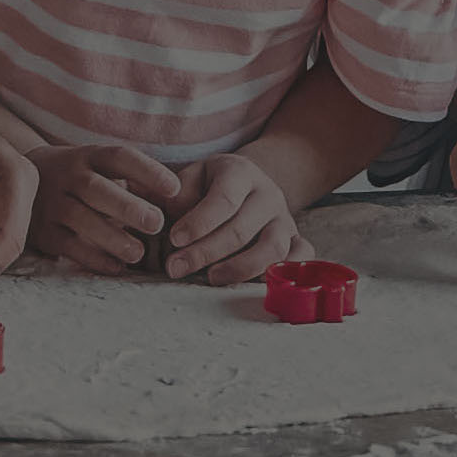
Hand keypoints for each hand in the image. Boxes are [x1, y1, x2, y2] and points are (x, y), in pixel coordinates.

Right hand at [28, 143, 184, 272]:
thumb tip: (178, 199)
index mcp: (88, 156)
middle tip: (157, 223)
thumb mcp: (96, 166)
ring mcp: (52, 204)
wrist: (15, 183)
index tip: (175, 188)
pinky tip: (117, 266)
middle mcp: (68, 177)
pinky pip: (69, 246)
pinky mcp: (43, 232)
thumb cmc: (77, 178)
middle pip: (97, 189)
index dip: (147, 171)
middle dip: (127, 207)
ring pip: (82, 220)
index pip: (119, 157)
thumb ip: (129, 179)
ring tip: (139, 253)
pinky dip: (93, 258)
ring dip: (112, 237)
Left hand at [156, 152, 307, 284]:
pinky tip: (251, 284)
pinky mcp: (296, 240)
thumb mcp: (189, 178)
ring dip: (239, 269)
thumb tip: (156, 215)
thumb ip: (172, 194)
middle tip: (175, 268)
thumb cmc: (209, 185)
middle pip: (241, 229)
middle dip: (205, 253)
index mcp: (240, 172)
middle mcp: (268, 194)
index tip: (174, 239)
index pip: (224, 199)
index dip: (199, 222)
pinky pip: (300, 259)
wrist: (249, 184)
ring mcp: (285, 219)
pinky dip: (282, 273)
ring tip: (210, 278)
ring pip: (273, 249)